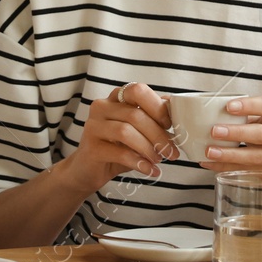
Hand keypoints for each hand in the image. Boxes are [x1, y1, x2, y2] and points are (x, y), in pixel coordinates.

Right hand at [60, 83, 174, 194]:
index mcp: (115, 98)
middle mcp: (101, 107)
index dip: (156, 106)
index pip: (137, 90)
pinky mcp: (91, 148)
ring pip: (126, 132)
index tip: (170, 125)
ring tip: (159, 160)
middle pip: (135, 114)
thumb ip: (152, 119)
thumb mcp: (137, 131)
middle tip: (172, 152)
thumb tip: (175, 110)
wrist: (86, 171)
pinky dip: (139, 163)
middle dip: (158, 135)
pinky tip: (149, 170)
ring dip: (148, 148)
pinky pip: (120, 153)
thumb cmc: (116, 148)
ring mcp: (93, 126)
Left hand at [198, 96, 261, 179]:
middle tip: (214, 131)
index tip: (228, 106)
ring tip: (209, 151)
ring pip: (254, 157)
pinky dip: (225, 167)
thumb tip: (214, 111)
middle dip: (236, 133)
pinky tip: (210, 163)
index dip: (249, 105)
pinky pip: (246, 170)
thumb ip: (251, 112)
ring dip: (229, 155)